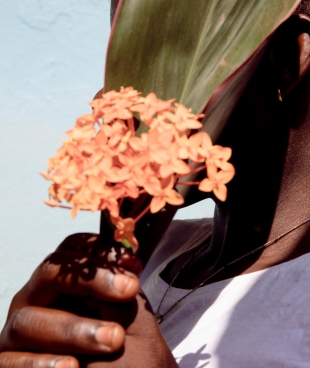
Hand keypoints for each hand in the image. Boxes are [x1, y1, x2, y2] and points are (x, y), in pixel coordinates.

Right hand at [0, 233, 141, 366]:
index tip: (133, 264)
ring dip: (73, 329)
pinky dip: (41, 364)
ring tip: (114, 339)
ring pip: (30, 319)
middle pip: (49, 272)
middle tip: (128, 290)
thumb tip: (121, 264)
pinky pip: (11, 361)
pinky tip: (71, 367)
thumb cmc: (129, 360)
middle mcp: (39, 301)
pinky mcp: (9, 364)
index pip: (72, 250)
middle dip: (91, 280)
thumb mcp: (132, 322)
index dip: (101, 251)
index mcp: (66, 285)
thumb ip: (123, 292)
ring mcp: (19, 333)